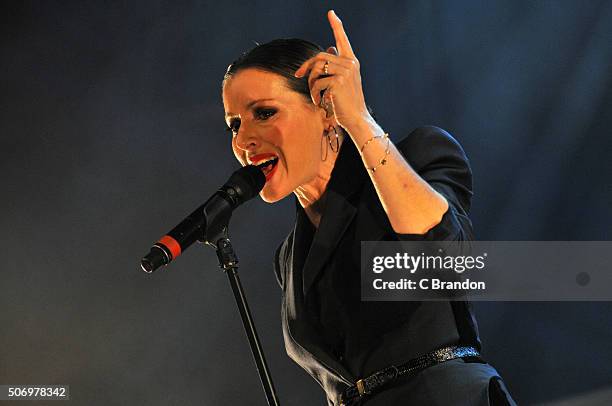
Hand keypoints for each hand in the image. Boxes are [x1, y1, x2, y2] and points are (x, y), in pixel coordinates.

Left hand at [294, 10, 370, 131]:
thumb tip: (329, 48)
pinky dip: (315, 94)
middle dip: (306, 66)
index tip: (331, 13)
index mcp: (352, 61)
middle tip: (298, 75)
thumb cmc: (348, 102)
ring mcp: (345, 71)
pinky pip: (317, 83)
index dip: (336, 25)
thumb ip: (336, 65)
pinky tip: (320, 102)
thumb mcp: (344, 81)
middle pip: (320, 56)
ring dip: (311, 83)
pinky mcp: (338, 81)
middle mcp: (350, 63)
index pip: (342, 39)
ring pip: (316, 68)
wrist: (357, 118)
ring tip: (316, 95)